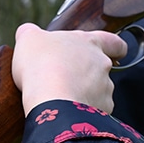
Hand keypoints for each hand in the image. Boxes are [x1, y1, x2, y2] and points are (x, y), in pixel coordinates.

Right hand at [12, 23, 127, 115]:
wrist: (51, 100)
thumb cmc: (41, 64)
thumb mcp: (28, 39)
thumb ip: (30, 32)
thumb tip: (27, 31)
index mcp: (89, 43)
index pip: (113, 41)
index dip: (114, 46)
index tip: (116, 51)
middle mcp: (101, 64)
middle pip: (101, 68)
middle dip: (86, 73)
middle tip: (64, 78)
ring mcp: (104, 88)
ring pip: (97, 90)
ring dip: (82, 92)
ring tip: (60, 97)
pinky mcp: (101, 109)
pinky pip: (93, 109)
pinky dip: (81, 110)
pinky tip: (64, 111)